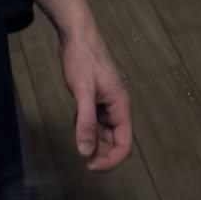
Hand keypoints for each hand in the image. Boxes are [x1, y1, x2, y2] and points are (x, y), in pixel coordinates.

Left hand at [60, 29, 132, 171]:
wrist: (76, 34)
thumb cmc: (83, 59)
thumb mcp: (83, 91)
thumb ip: (85, 122)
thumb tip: (85, 152)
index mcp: (121, 105)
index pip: (124, 143)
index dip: (111, 159)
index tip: (91, 165)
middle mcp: (117, 106)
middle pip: (115, 140)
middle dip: (101, 151)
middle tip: (81, 158)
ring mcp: (106, 101)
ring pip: (104, 131)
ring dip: (93, 140)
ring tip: (77, 139)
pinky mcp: (96, 97)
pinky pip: (95, 120)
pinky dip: (86, 127)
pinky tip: (76, 122)